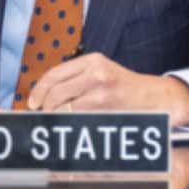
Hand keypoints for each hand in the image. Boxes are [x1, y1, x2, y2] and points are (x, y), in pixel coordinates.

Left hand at [25, 53, 188, 126]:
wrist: (156, 97)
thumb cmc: (125, 88)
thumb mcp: (102, 72)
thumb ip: (76, 78)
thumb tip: (42, 96)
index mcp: (92, 61)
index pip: (53, 75)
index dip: (38, 91)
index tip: (33, 103)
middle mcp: (96, 72)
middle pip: (54, 94)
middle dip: (45, 109)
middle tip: (45, 116)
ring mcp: (101, 91)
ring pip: (63, 109)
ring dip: (56, 119)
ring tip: (59, 122)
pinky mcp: (106, 108)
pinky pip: (77, 120)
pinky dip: (69, 126)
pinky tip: (72, 127)